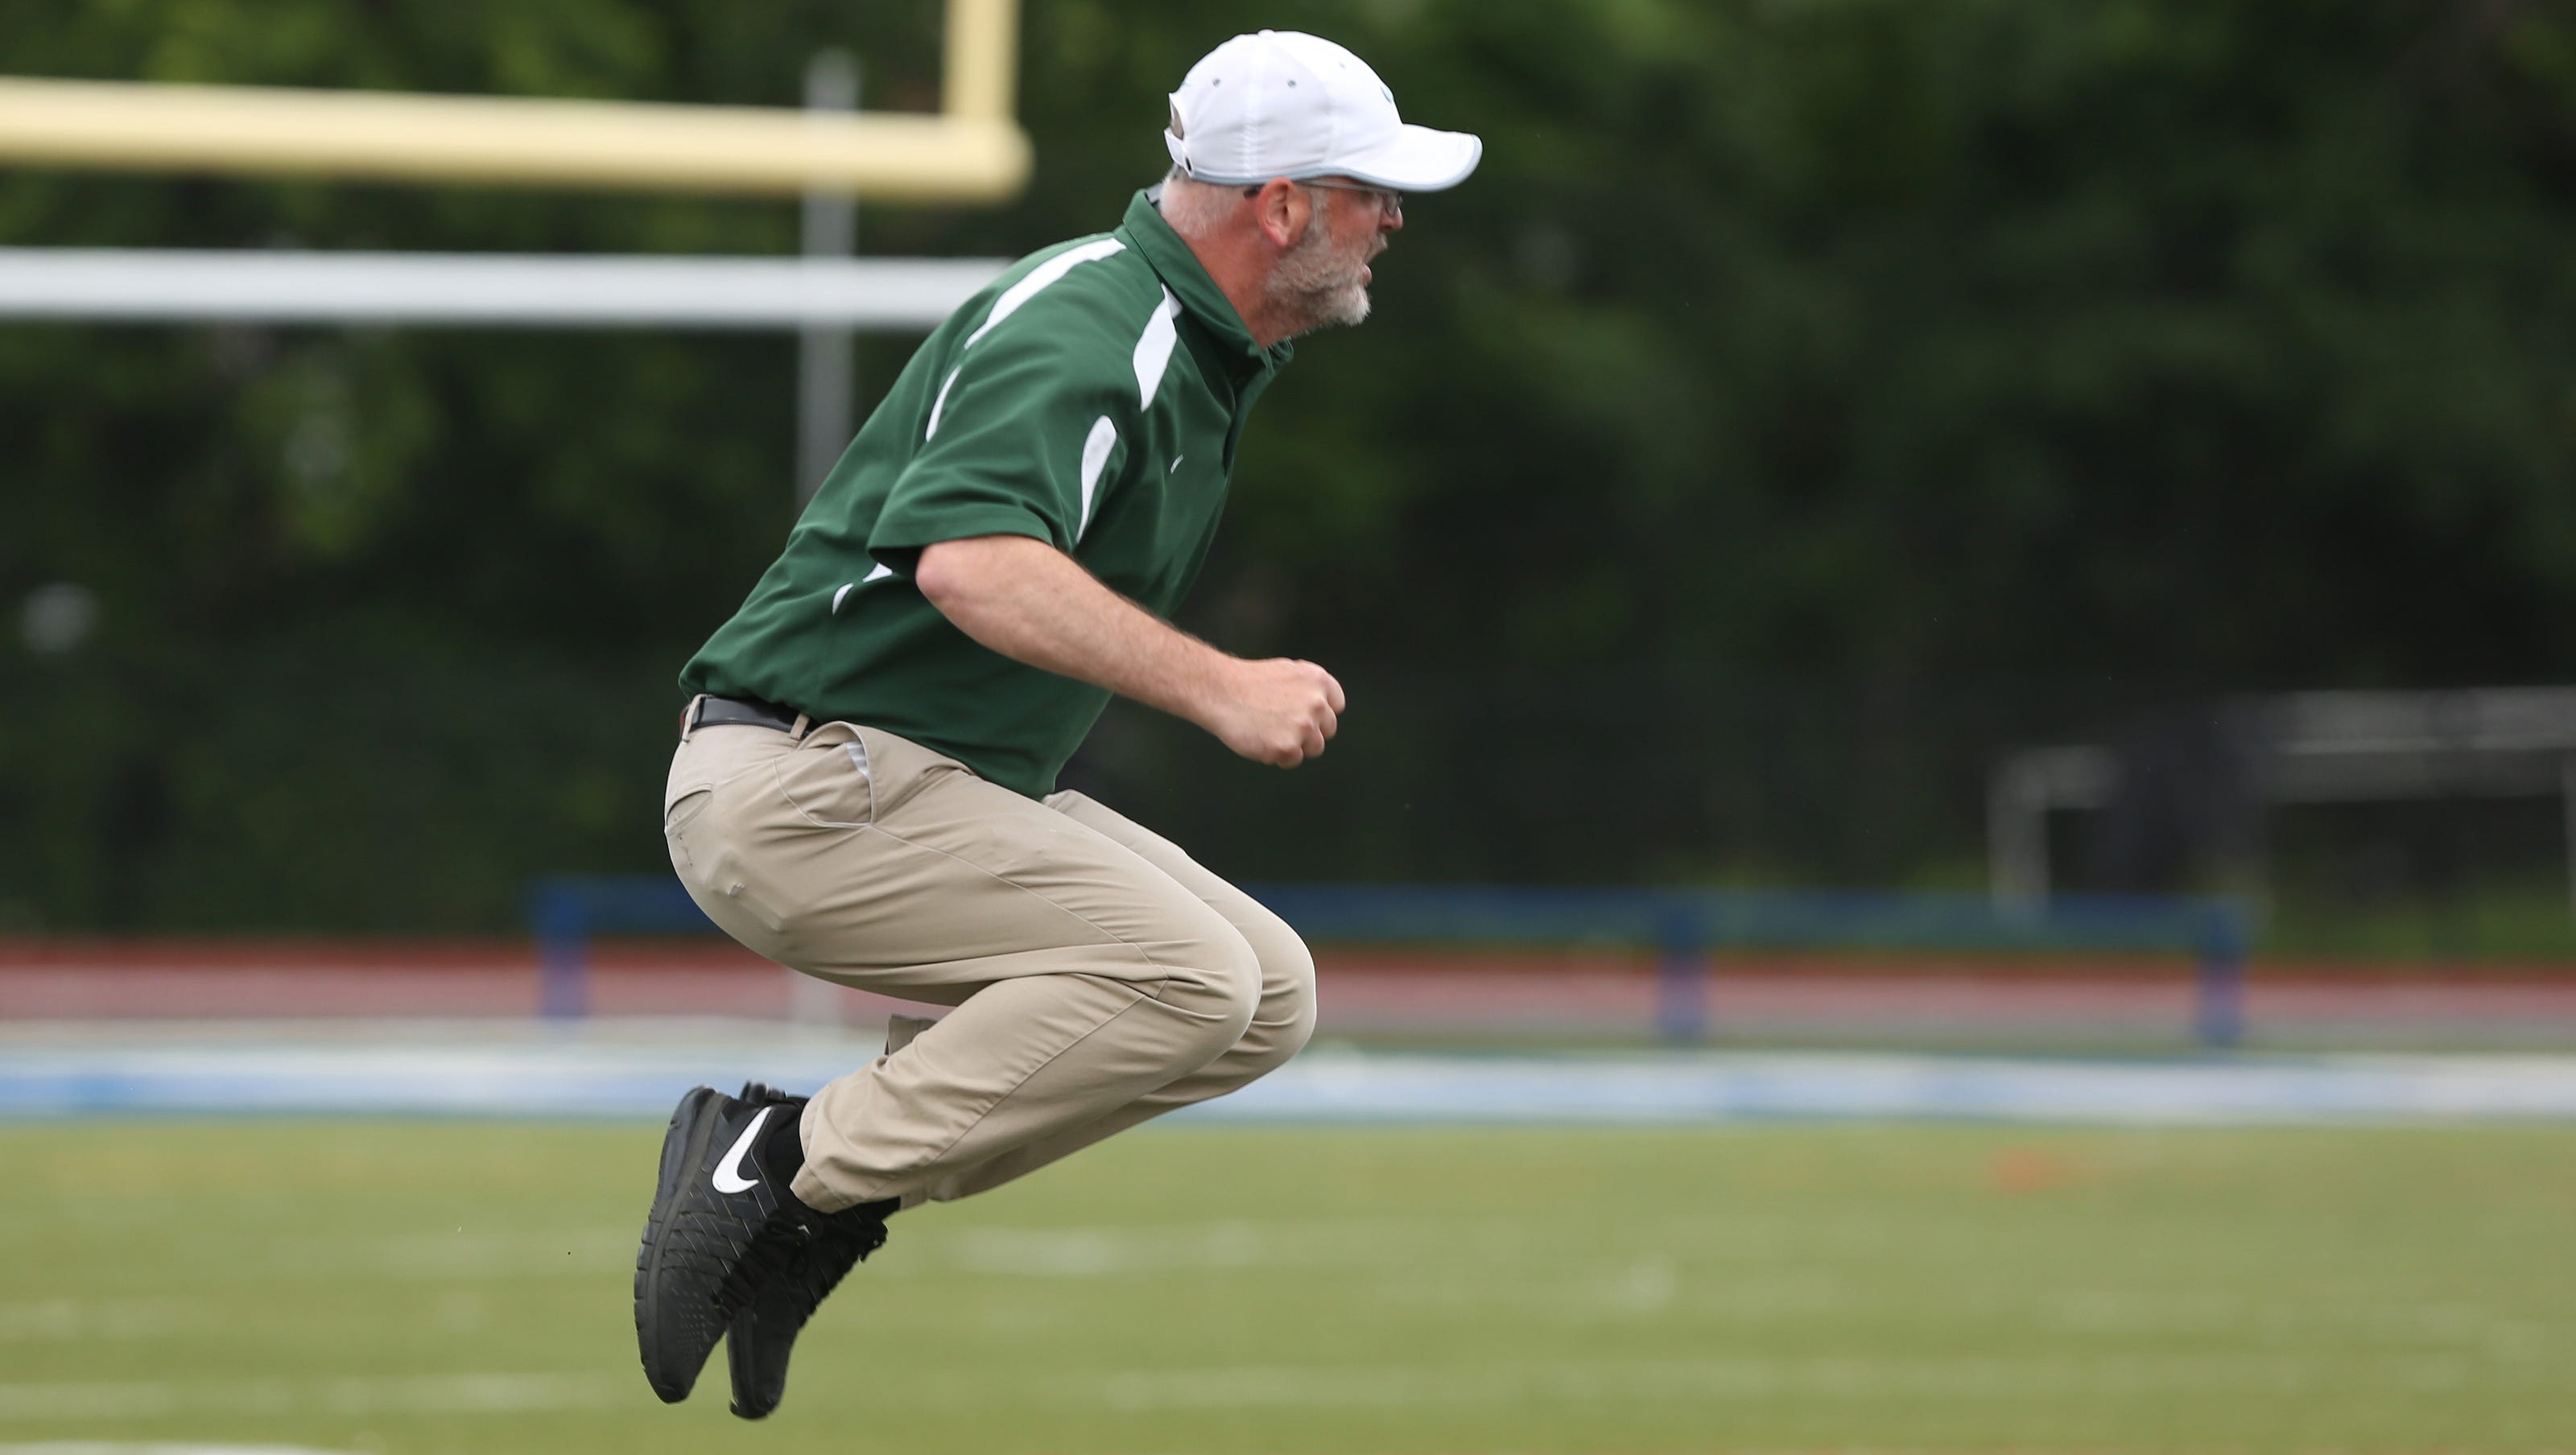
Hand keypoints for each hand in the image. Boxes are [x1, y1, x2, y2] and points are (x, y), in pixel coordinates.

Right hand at [1205, 657, 1345, 766]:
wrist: (1220, 691)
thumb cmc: (1248, 683)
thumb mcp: (1288, 672)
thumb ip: (1309, 689)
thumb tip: (1323, 707)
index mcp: (1318, 681)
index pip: (1336, 706)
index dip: (1319, 713)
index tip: (1303, 715)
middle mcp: (1316, 703)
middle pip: (1328, 729)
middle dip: (1309, 731)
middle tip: (1282, 725)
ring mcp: (1303, 726)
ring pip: (1314, 748)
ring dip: (1296, 745)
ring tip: (1270, 731)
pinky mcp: (1288, 747)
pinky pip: (1293, 760)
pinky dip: (1278, 756)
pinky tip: (1261, 740)